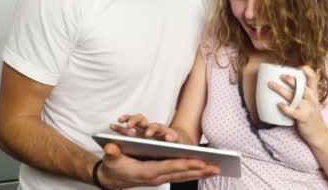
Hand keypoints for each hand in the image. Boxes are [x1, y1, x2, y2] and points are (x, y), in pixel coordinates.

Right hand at [96, 143, 220, 188]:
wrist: (110, 178)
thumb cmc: (112, 166)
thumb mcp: (110, 158)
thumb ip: (112, 152)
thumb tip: (110, 148)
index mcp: (146, 171)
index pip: (169, 167)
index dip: (185, 164)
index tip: (200, 162)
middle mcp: (156, 177)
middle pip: (181, 173)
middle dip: (199, 170)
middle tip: (217, 166)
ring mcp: (159, 178)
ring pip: (183, 176)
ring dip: (200, 173)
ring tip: (216, 169)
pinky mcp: (161, 177)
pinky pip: (180, 176)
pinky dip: (193, 173)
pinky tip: (203, 170)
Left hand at [109, 114, 179, 141]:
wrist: (174, 147)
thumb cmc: (154, 147)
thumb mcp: (138, 145)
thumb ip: (126, 143)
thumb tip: (108, 147)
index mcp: (140, 130)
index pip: (130, 122)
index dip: (124, 120)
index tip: (115, 123)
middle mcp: (150, 129)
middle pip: (141, 120)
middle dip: (134, 121)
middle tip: (128, 125)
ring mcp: (162, 132)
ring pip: (156, 126)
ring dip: (152, 129)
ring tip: (148, 134)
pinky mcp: (173, 137)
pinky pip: (172, 135)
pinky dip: (171, 136)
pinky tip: (169, 139)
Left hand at [268, 65, 327, 143]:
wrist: (318, 132)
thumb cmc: (311, 114)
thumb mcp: (311, 100)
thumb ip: (303, 91)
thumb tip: (288, 80)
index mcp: (313, 92)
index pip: (314, 78)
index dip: (307, 70)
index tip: (298, 67)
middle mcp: (311, 98)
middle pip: (300, 85)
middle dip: (289, 79)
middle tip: (279, 75)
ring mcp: (307, 108)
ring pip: (294, 96)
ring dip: (281, 90)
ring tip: (271, 84)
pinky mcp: (303, 117)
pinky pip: (292, 111)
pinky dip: (285, 108)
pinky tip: (278, 104)